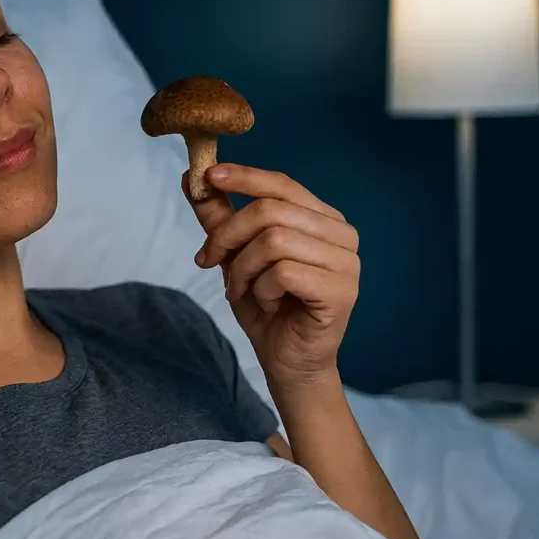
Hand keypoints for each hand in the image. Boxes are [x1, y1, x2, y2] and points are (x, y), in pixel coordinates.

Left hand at [184, 163, 359, 386]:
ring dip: (244, 268)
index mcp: (322, 219)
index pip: (283, 184)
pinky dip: (261, 289)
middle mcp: (341, 234)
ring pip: (274, 240)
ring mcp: (346, 262)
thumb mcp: (236, 256)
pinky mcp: (341, 290)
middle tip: (208, 260)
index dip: (245, 177)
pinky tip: (268, 303)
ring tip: (243, 289)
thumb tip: (192, 178)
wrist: (287, 362)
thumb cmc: (267, 306)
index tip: (208, 176)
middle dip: (228, 235)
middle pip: (270, 211)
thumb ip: (221, 218)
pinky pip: (283, 272)